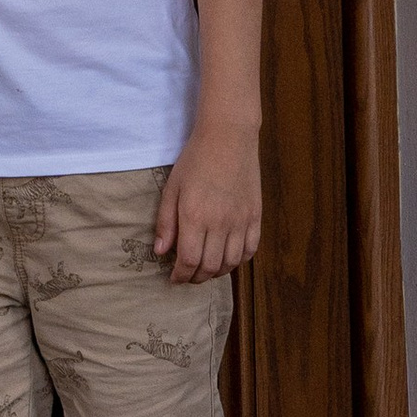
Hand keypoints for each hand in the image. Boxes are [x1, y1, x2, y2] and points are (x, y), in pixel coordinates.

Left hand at [154, 122, 262, 284]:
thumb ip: (165, 222)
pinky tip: (227, 259)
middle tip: (187, 276)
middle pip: (210, 267)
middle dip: (196, 278)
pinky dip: (238, 261)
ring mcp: (241, 221)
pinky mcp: (255, 217)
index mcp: (195, 216)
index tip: (174, 278)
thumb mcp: (172, 188)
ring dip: (217, 272)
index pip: (189, 260)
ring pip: (231, 263)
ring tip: (205, 269)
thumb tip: (161, 252)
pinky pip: (250, 250)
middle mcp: (220, 223)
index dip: (180, 275)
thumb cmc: (195, 161)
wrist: (228, 138)